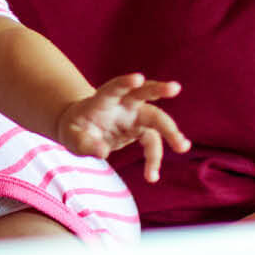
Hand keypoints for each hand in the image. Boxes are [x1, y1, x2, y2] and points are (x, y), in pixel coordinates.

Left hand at [55, 74, 189, 181]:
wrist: (82, 131)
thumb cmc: (76, 130)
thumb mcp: (72, 138)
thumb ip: (85, 143)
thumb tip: (102, 152)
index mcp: (103, 100)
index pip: (115, 88)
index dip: (125, 82)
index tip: (138, 79)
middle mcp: (123, 104)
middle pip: (144, 93)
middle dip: (159, 89)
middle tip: (175, 88)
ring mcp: (135, 116)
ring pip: (157, 117)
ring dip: (171, 131)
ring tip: (182, 147)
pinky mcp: (141, 130)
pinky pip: (153, 143)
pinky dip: (154, 159)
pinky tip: (152, 176)